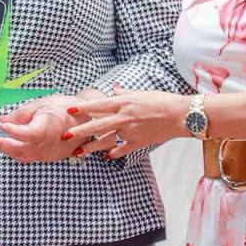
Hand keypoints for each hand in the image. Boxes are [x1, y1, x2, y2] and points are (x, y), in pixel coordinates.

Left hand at [0, 94, 87, 162]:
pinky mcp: (50, 158)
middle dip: (0, 145)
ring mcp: (49, 154)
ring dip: (8, 149)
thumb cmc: (66, 108)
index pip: (26, 134)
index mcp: (48, 128)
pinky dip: (19, 150)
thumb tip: (2, 121)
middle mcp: (48, 145)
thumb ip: (20, 114)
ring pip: (23, 157)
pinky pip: (31, 157)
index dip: (11, 131)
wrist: (87, 119)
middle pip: (19, 151)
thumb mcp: (42, 104)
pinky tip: (14, 142)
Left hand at [67, 90, 192, 158]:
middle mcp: (125, 117)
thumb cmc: (163, 101)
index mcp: (125, 102)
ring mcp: (131, 131)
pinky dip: (113, 153)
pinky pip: (121, 150)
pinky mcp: (138, 143)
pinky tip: (105, 157)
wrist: (181, 115)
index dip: (83, 108)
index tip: (70, 110)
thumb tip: (114, 89)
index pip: (99, 105)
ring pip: (106, 141)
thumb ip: (125, 93)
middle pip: (98, 125)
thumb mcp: (142, 93)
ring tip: (78, 153)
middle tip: (65, 136)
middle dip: (80, 131)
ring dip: (91, 148)